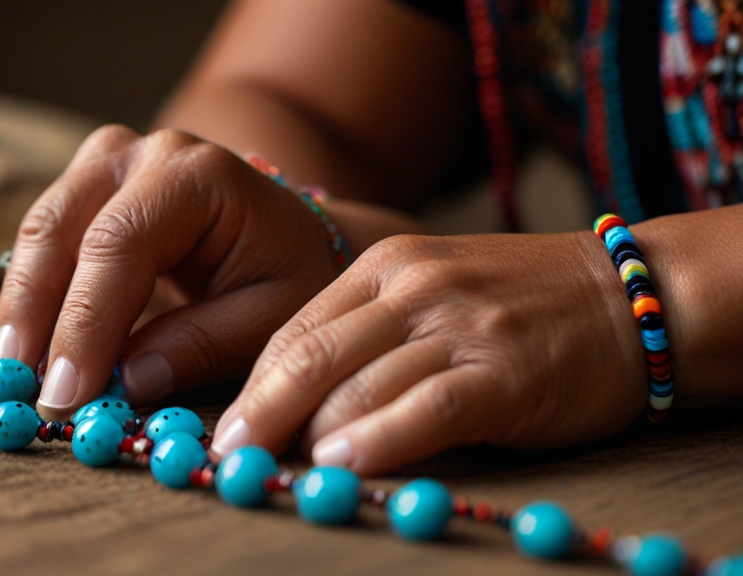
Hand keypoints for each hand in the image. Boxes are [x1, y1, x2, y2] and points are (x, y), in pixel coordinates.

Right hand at [0, 125, 339, 415]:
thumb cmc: (291, 276)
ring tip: (11, 375)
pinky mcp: (89, 186)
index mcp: (200, 176)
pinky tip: (25, 348)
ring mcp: (111, 162)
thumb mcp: (271, 318)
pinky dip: (31, 295)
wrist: (293, 236)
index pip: (121, 243)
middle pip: (62, 226)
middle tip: (19, 389)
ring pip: (40, 230)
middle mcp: (146, 154)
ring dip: (21, 307)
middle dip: (34, 314)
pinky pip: (44, 238)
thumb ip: (202, 346)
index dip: (85, 322)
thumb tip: (126, 383)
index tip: (65, 394)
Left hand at [210, 232, 649, 474]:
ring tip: (275, 468)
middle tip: (228, 456)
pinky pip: (426, 407)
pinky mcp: (503, 370)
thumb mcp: (429, 292)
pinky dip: (380, 439)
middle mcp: (412, 287)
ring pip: (358, 384)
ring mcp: (458, 325)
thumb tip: (293, 401)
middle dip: (261, 411)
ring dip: (309, 434)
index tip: (224, 430)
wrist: (629, 291)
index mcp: (383, 265)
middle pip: (311, 355)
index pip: (295, 330)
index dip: (253, 386)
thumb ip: (366, 333)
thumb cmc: (515, 302)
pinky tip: (344, 464)